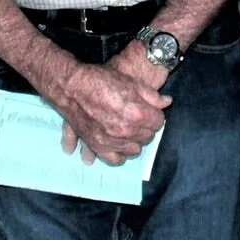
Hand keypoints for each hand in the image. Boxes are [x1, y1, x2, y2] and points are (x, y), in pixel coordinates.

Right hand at [47, 60, 168, 164]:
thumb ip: (151, 95)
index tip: (150, 111)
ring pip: (134, 149)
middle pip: (147, 136)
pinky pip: (115, 159)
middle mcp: (126, 130)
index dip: (155, 115)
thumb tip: (167, 103)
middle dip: (146, 127)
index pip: (158, 121)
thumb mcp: (130, 82)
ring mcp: (111, 140)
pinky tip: (120, 144)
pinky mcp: (97, 146)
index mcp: (137, 112)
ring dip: (135, 140)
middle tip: (139, 118)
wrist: (72, 87)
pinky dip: (119, 153)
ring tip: (129, 130)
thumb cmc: (101, 80)